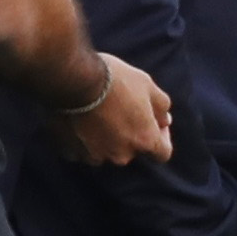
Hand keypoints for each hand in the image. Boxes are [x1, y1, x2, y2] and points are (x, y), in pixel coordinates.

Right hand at [51, 53, 174, 166]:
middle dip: (130, 134)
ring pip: (105, 151)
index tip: (155, 123)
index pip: (162, 154)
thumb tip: (165, 120)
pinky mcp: (71, 152)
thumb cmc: (115, 80)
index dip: (163, 138)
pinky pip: (81, 150)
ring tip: (98, 114)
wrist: (74, 79)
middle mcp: (121, 155)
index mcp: (144, 140)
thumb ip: (161, 107)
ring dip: (105, 138)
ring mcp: (95, 156)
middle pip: (132, 150)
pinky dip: (82, 140)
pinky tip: (79, 120)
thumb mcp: (148, 85)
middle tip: (121, 110)